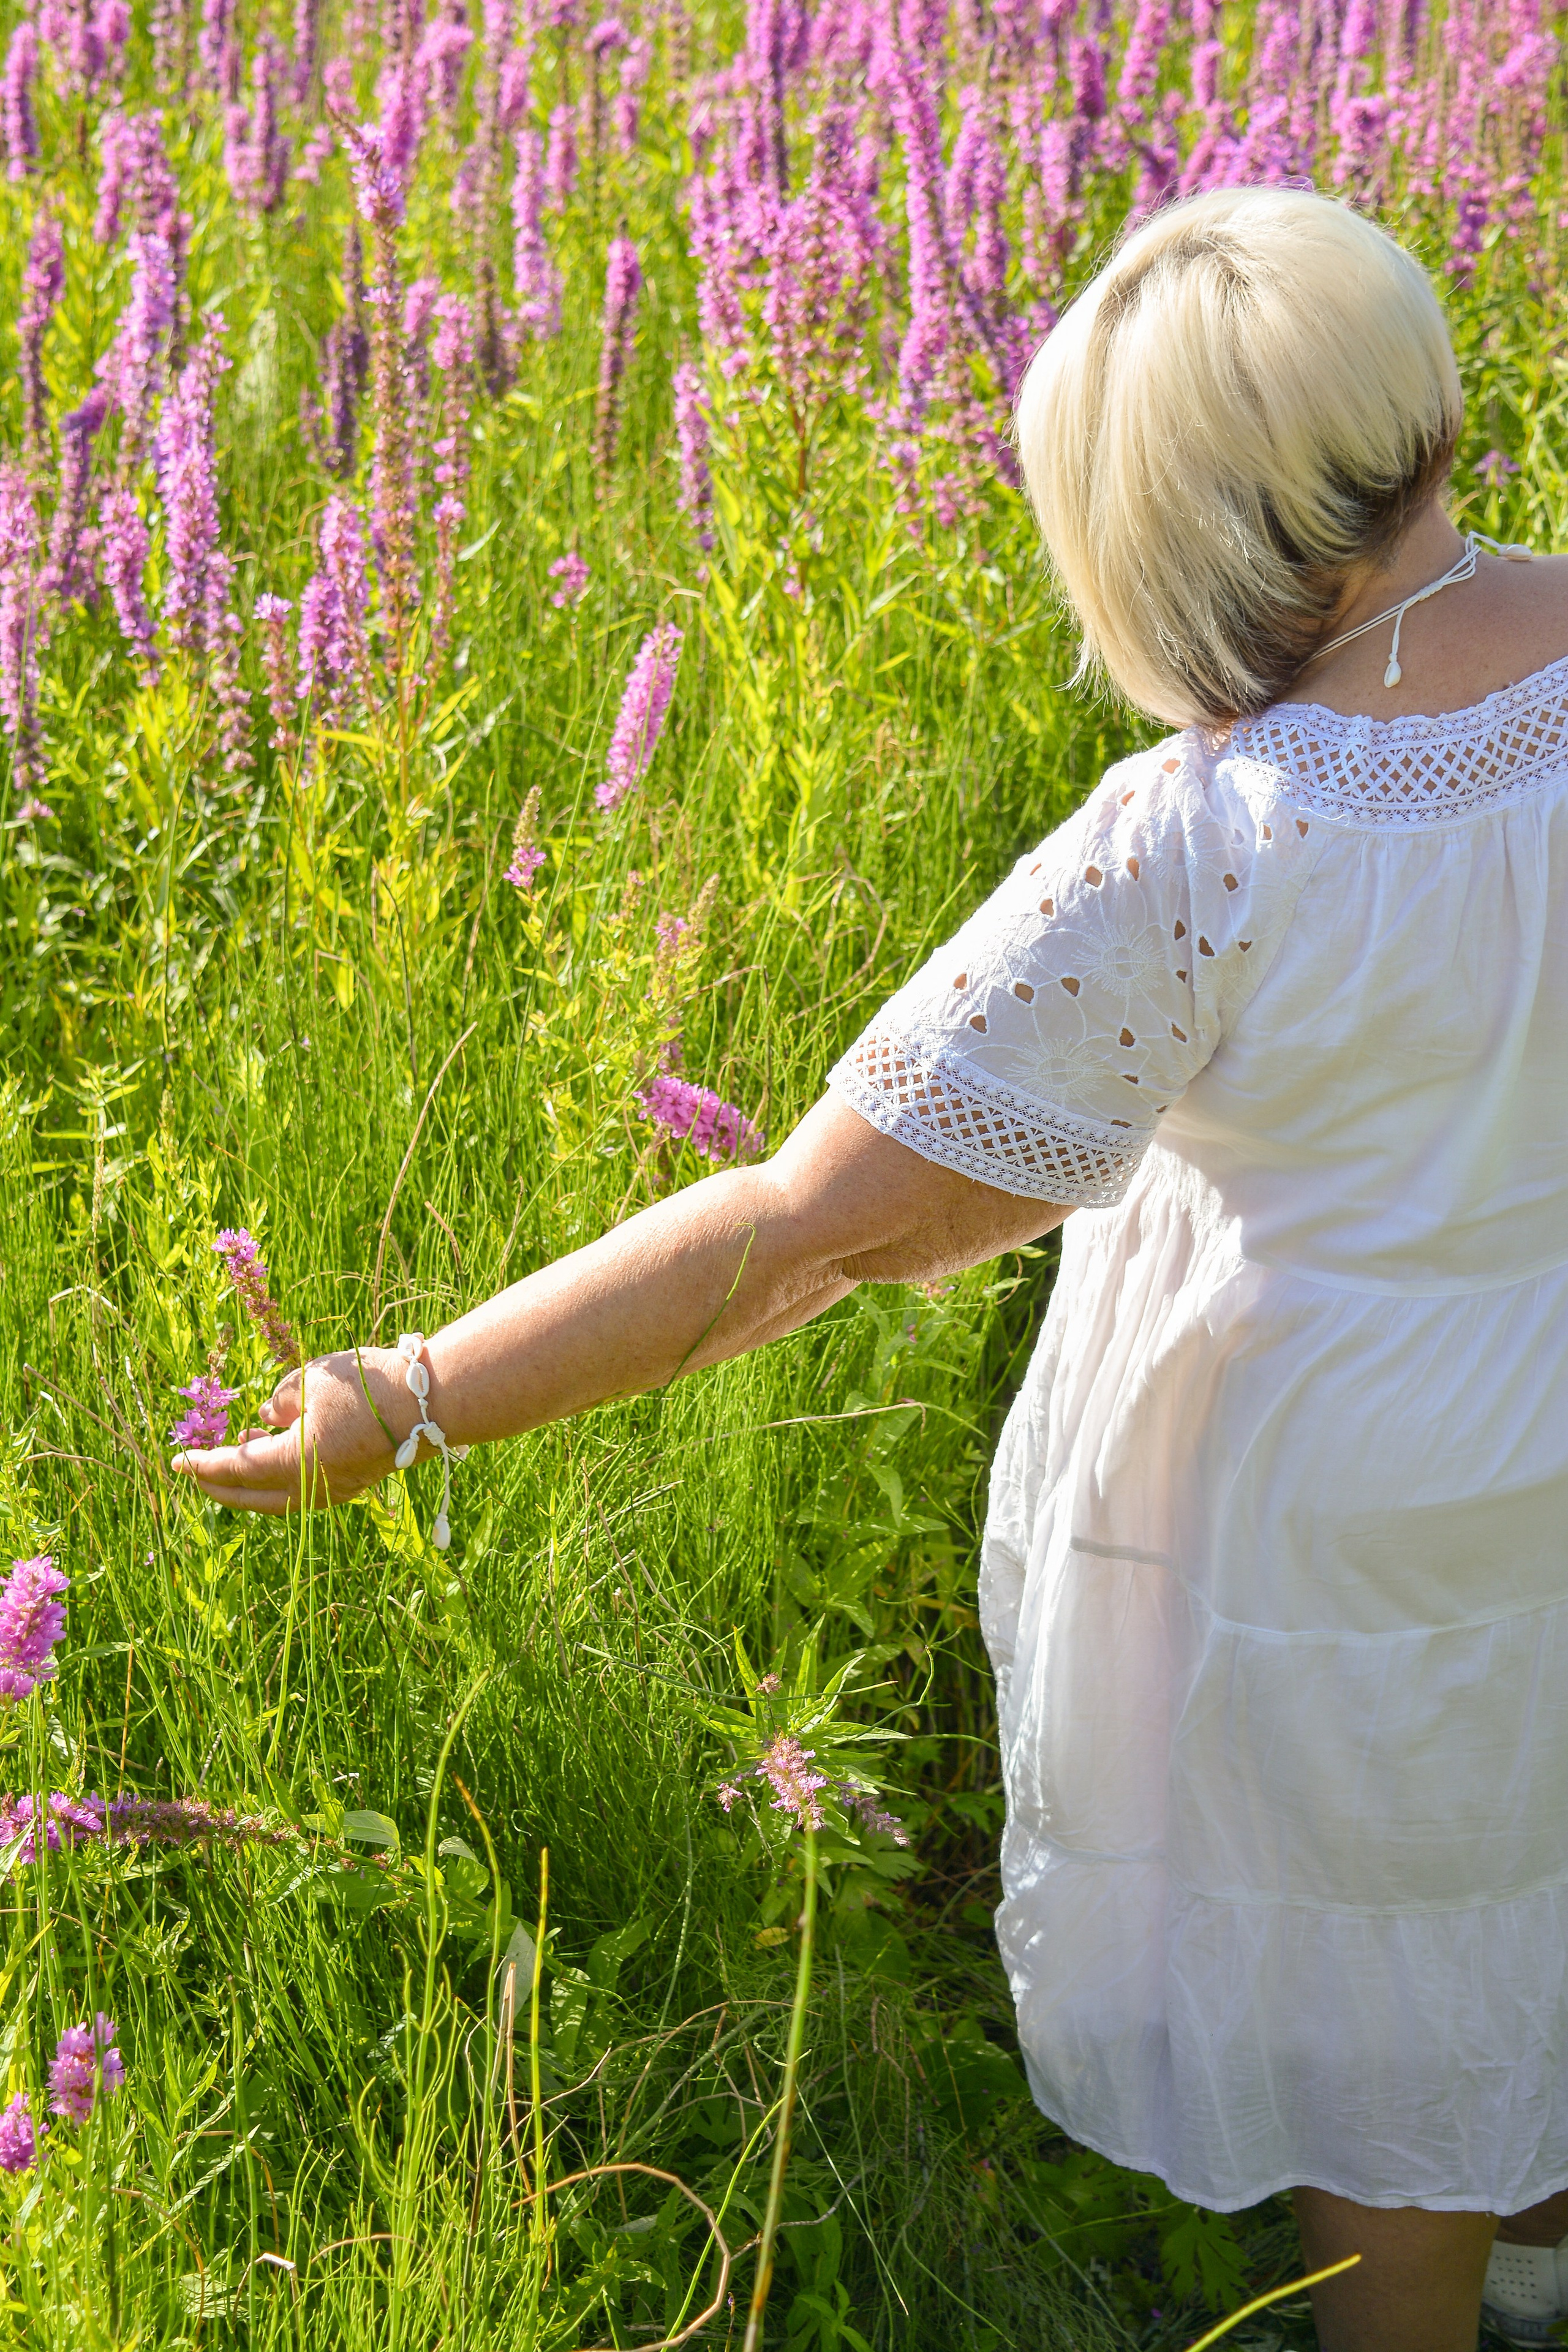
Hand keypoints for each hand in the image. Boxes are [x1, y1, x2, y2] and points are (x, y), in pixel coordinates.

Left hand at [170, 1347, 416, 1514]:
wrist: (433, 1401)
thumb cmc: (369, 1385)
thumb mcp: (310, 1380)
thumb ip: (278, 1401)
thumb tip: (267, 1418)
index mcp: (293, 1464)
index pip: (233, 1469)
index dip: (201, 1464)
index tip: (176, 1461)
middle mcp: (310, 1489)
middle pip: (250, 1497)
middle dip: (219, 1484)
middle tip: (196, 1471)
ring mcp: (335, 1491)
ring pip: (278, 1497)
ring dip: (252, 1480)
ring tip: (242, 1446)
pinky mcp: (354, 1482)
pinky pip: (303, 1489)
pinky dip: (281, 1476)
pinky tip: (280, 1448)